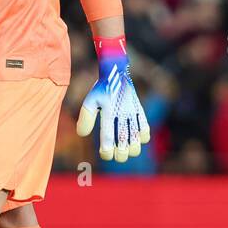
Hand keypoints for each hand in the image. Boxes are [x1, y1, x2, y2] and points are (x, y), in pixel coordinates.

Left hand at [76, 35, 150, 161]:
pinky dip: (142, 138)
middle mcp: (122, 114)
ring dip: (132, 149)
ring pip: (137, 140)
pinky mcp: (140, 111)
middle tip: (116, 154)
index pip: (108, 138)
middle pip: (125, 144)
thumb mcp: (90, 101)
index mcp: (108, 112)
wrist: (117, 72)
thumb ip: (85, 118)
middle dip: (121, 155)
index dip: (107, 152)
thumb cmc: (101, 90)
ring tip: (126, 149)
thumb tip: (82, 135)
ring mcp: (132, 113)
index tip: (105, 153)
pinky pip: (146, 130)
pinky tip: (135, 138)